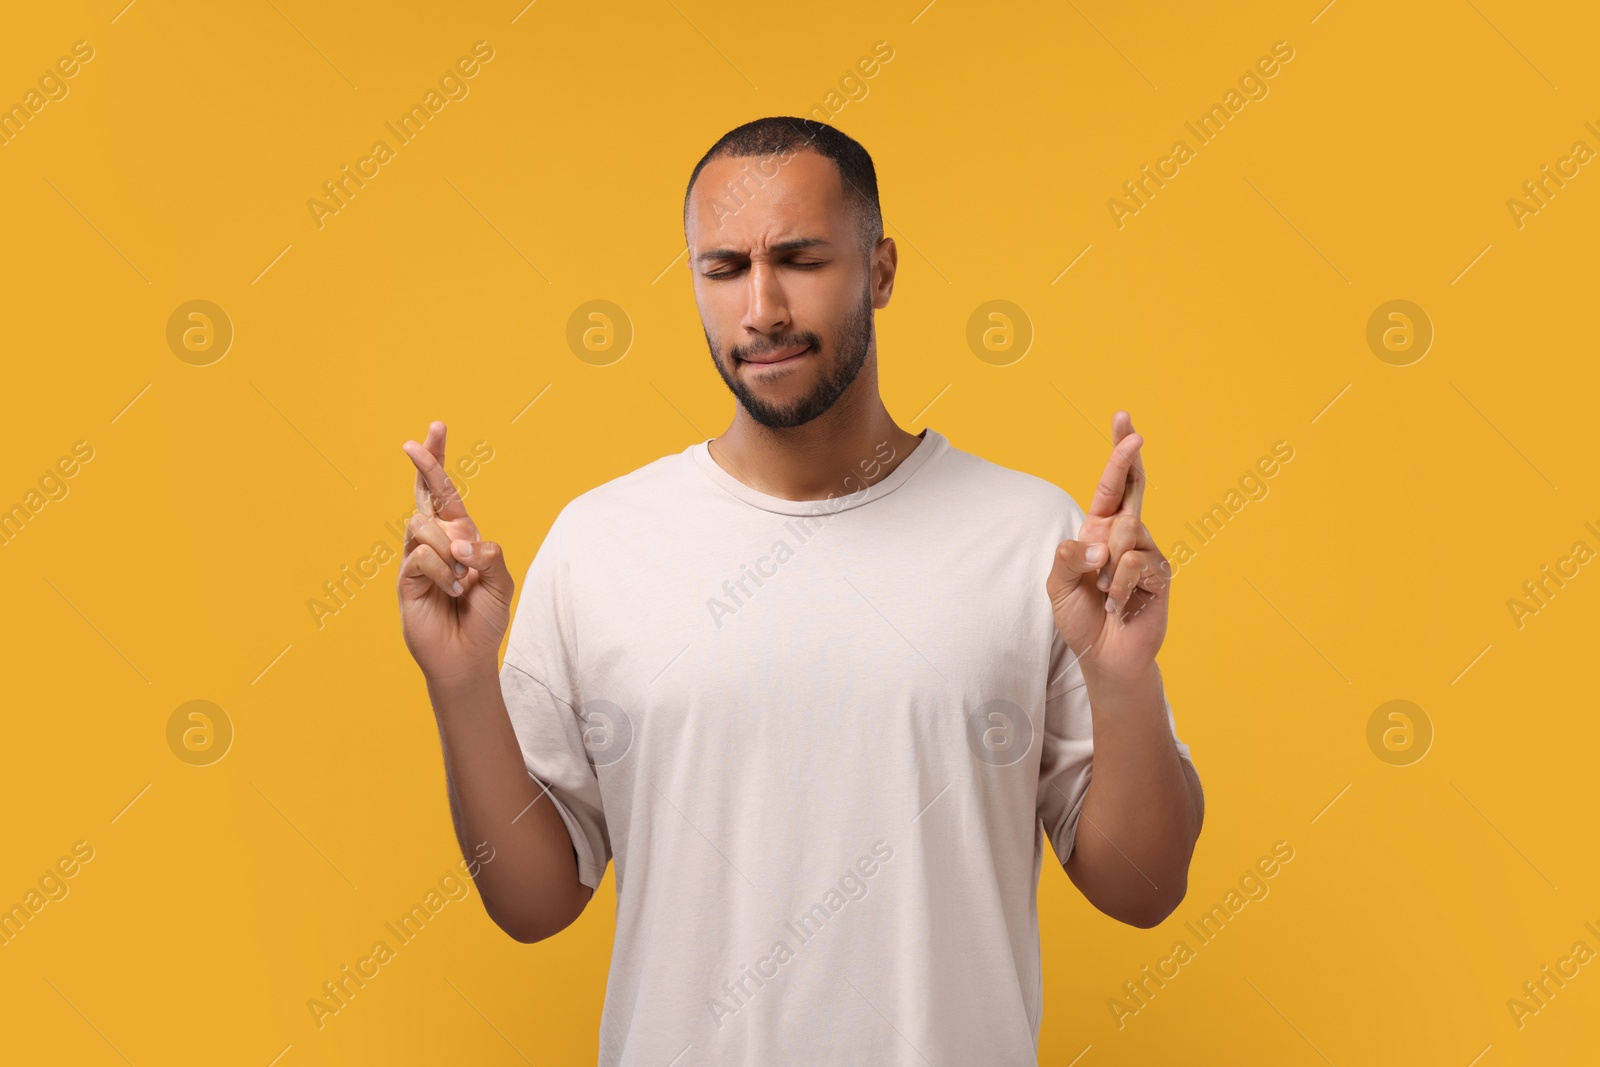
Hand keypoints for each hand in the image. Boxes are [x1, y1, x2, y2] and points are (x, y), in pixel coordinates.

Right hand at [397, 421, 514, 684]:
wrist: (468, 655)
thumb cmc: (484, 618)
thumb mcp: (501, 582)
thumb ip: (490, 555)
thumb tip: (464, 539)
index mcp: (459, 535)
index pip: (446, 493)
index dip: (438, 461)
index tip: (436, 427)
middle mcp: (435, 541)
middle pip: (424, 493)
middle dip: (423, 464)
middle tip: (413, 443)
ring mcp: (418, 558)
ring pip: (423, 525)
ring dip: (449, 546)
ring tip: (463, 576)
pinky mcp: (406, 578)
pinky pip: (421, 555)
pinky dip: (444, 570)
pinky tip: (453, 590)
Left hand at [1046, 410, 1170, 681]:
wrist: (1104, 656)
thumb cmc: (1082, 617)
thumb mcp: (1058, 585)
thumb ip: (1067, 558)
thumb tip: (1098, 544)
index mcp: (1100, 530)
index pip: (1111, 485)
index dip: (1118, 453)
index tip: (1124, 419)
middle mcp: (1128, 535)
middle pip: (1134, 486)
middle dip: (1128, 456)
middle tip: (1133, 430)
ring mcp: (1148, 552)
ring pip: (1126, 533)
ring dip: (1105, 566)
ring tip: (1104, 593)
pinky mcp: (1160, 575)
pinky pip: (1134, 566)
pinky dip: (1117, 589)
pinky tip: (1118, 606)